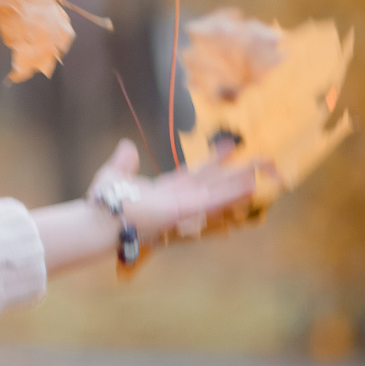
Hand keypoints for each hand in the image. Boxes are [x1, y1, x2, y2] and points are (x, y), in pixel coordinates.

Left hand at [88, 137, 261, 247]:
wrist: (101, 220)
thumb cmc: (104, 203)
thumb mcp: (115, 175)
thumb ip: (124, 161)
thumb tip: (127, 145)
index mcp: (165, 190)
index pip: (194, 174)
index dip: (213, 161)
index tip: (229, 146)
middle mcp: (179, 199)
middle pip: (213, 182)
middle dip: (234, 172)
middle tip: (259, 158)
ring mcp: (185, 206)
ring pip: (218, 191)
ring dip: (240, 182)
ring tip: (262, 170)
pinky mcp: (187, 210)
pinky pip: (214, 199)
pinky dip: (233, 193)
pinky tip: (252, 185)